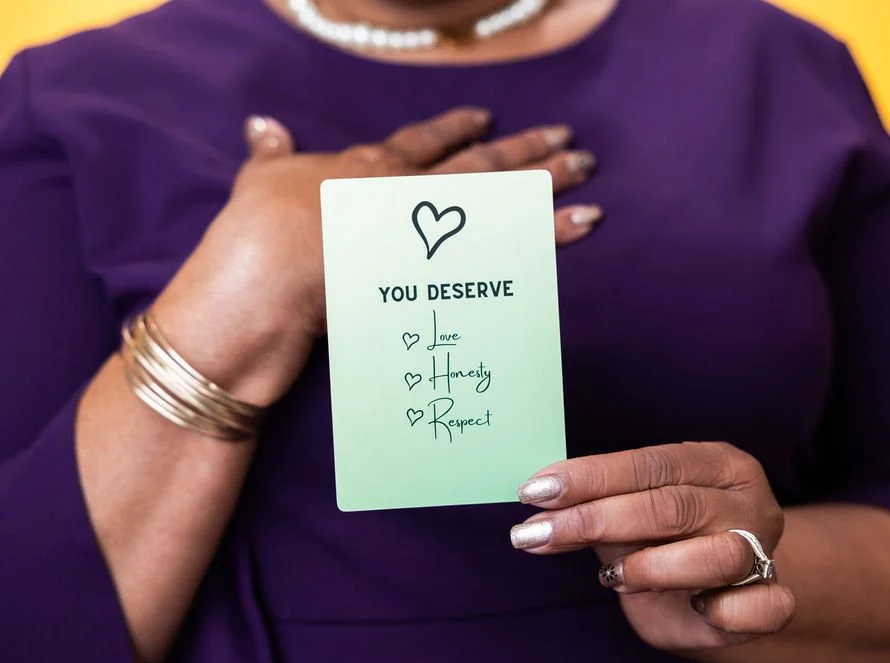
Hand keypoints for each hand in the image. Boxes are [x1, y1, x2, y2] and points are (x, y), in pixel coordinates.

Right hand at [151, 108, 599, 404]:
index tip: (486, 118)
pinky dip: (553, 231)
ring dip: (550, 181)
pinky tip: (583, 221)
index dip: (455, 129)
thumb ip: (271, 155)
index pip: (422, 143)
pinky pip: (519, 242)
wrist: (274, 273)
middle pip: (480, 165)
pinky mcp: (456, 260)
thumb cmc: (258, 230)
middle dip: (524, 151)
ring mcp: (439, 224)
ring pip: (508, 196)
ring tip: (588, 169)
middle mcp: (413, 188)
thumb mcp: (260, 181)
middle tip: (567, 139)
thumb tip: (262, 125)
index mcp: (369, 168)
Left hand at [510, 442, 794, 649]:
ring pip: (718, 555)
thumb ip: (591, 509)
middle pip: (673, 506)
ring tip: (610, 577)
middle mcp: (748, 501)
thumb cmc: (665, 543)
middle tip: (536, 534)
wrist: (711, 598)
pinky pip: (761, 607)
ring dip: (651, 566)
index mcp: (717, 463)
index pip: (650, 464)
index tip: (535, 491)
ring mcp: (764, 551)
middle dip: (596, 519)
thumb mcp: (626, 517)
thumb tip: (536, 507)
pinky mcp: (770, 602)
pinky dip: (725, 608)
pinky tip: (698, 607)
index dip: (590, 477)